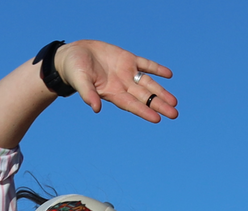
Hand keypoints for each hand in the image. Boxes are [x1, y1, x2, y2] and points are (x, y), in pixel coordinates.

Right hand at [56, 41, 176, 122]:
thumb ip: (88, 94)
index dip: (144, 111)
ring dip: (161, 92)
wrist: (74, 55)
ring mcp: (126, 73)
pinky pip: (145, 64)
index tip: (157, 119)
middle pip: (144, 97)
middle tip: (174, 114)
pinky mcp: (127, 59)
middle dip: (159, 105)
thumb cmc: (74, 70)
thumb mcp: (80, 81)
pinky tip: (168, 75)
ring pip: (148, 84)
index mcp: (112, 93)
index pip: (132, 105)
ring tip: (174, 102)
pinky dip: (156, 69)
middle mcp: (122, 86)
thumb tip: (96, 109)